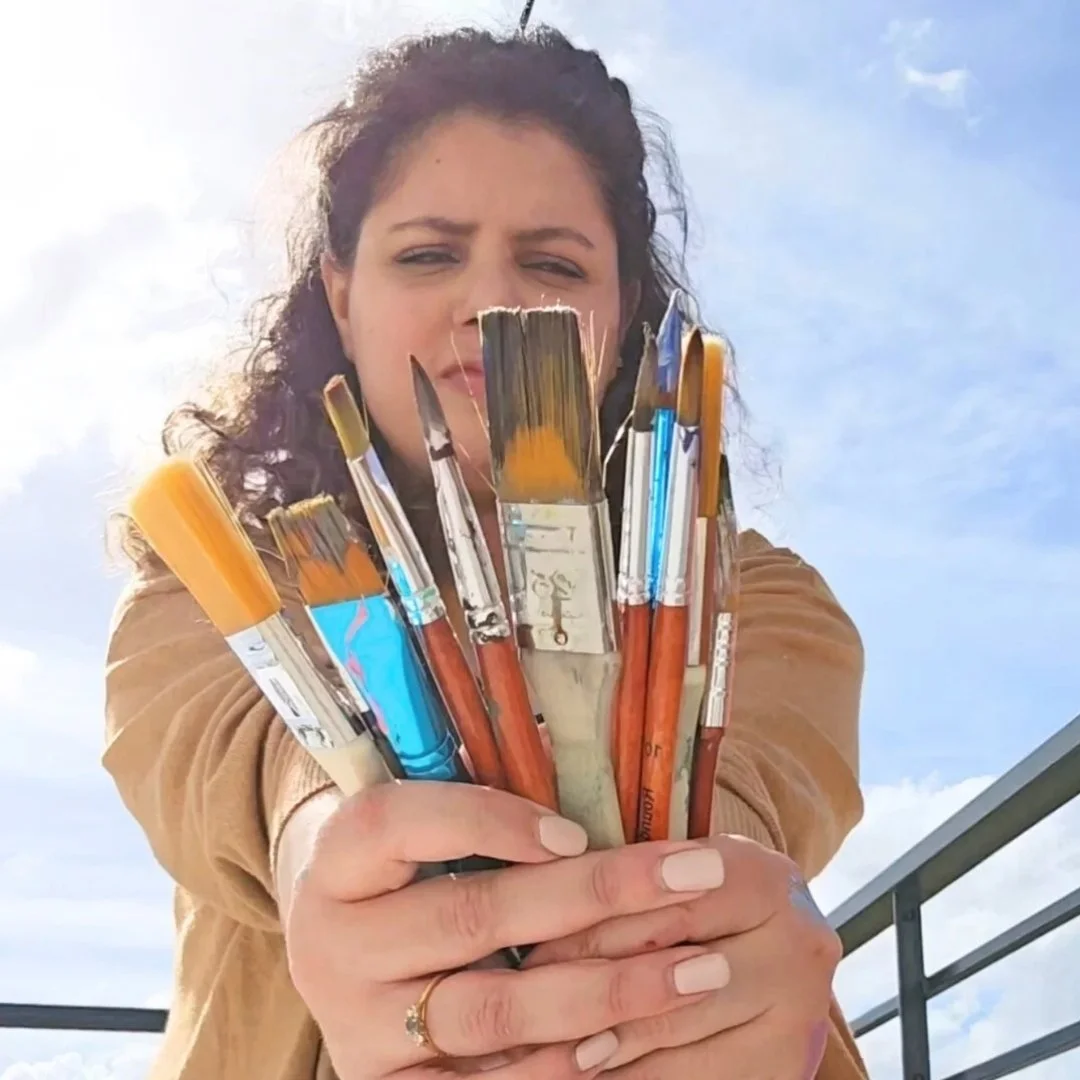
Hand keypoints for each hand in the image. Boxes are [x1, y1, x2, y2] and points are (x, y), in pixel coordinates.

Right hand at [278, 781, 731, 1078]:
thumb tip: (599, 789)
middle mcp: (334, 943)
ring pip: (489, 1011)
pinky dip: (555, 1066)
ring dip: (602, 989)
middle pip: (469, 917)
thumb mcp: (423, 833)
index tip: (576, 829)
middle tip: (691, 876)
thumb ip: (486, 815)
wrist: (345, 960)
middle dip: (593, 895)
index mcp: (339, 860)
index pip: (398, 823)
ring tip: (694, 970)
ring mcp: (357, 1025)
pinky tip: (619, 1039)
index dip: (485, 820)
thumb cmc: (411, 874)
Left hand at [524, 835, 839, 1078]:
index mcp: (764, 878)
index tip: (531, 946)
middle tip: (521, 1005)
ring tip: (541, 1045)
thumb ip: (620, 881)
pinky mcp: (786, 1067)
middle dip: (589, 991)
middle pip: (670, 973)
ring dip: (601, 1047)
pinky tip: (583, 1069)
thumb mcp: (669, 871)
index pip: (667, 904)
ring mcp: (799, 1013)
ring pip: (677, 1036)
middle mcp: (797, 943)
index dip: (595, 927)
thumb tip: (529, 899)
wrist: (764, 948)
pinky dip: (630, 1077)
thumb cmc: (693, 899)